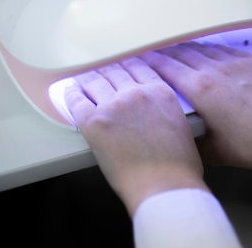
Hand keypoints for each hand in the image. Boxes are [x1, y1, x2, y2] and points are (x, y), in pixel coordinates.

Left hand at [66, 57, 208, 214]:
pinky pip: (77, 101)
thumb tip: (157, 113)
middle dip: (106, 70)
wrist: (164, 186)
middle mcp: (136, 93)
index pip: (138, 67)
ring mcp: (113, 106)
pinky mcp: (94, 123)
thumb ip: (165, 109)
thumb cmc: (178, 166)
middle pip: (115, 71)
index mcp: (159, 91)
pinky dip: (71, 95)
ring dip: (87, 79)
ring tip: (81, 78)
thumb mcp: (182, 124)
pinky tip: (70, 92)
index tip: (120, 64)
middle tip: (99, 70)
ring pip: (95, 82)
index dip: (126, 64)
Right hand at [141, 42, 251, 185]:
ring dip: (185, 48)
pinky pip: (224, 49)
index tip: (137, 58)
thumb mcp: (213, 151)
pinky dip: (209, 50)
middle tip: (150, 50)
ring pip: (202, 48)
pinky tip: (205, 52)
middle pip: (181, 53)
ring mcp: (236, 63)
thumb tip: (177, 134)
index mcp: (201, 90)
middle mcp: (216, 70)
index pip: (166, 67)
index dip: (149, 60)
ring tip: (173, 48)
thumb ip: (190, 138)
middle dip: (163, 51)